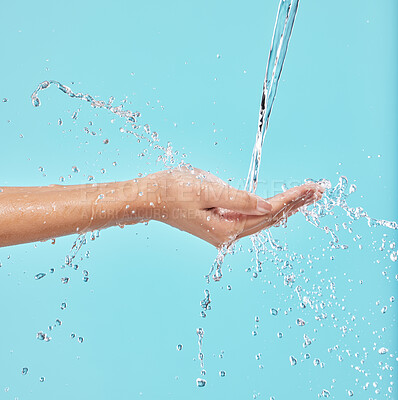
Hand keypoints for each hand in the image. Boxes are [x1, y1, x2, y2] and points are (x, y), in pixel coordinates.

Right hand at [146, 166, 323, 247]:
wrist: (149, 198)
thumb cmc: (172, 191)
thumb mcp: (205, 190)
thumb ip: (237, 199)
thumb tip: (265, 204)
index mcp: (226, 228)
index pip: (268, 212)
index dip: (291, 199)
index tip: (311, 187)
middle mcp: (228, 233)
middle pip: (270, 218)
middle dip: (295, 204)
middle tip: (319, 190)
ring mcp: (224, 230)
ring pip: (263, 219)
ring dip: (285, 206)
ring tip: (307, 194)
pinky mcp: (220, 222)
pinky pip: (251, 217)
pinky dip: (269, 208)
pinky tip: (281, 204)